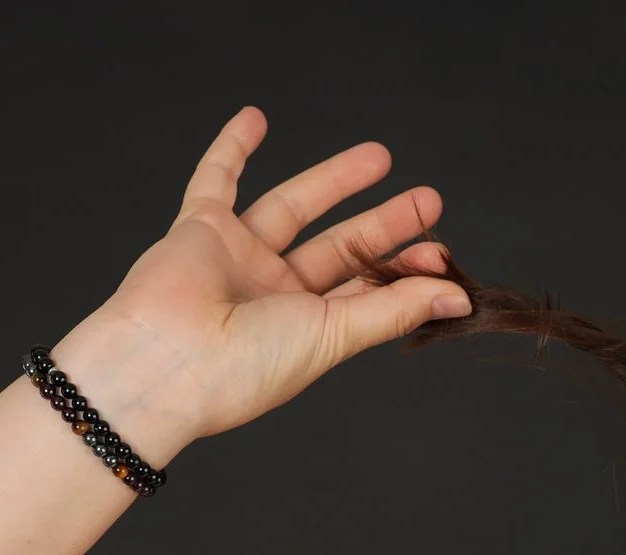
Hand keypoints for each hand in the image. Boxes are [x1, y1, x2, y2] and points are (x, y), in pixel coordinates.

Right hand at [55, 105, 469, 461]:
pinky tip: (256, 118)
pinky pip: (215, 179)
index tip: (440, 250)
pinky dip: (231, 148)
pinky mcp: (200, 228)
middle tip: (427, 200)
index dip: (405, 270)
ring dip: (334, 181)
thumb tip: (458, 298)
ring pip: (293, 208)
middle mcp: (274, 294)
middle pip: (340, 248)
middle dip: (384, 223)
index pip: (366, 291)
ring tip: (380, 157)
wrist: (166, 361)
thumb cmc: (246, 365)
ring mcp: (238, 258)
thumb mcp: (333, 336)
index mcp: (306, 330)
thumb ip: (393, 309)